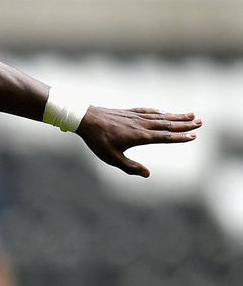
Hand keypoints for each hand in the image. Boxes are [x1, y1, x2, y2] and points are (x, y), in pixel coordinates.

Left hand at [76, 106, 201, 176]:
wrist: (84, 118)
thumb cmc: (97, 140)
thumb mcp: (111, 158)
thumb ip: (130, 167)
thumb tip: (148, 174)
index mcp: (140, 136)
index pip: (165, 137)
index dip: (180, 137)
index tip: (194, 136)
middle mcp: (140, 124)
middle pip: (167, 124)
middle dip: (184, 124)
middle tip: (200, 122)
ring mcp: (134, 116)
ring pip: (159, 116)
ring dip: (175, 116)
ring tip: (190, 114)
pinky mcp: (127, 112)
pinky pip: (147, 111)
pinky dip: (158, 111)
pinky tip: (163, 111)